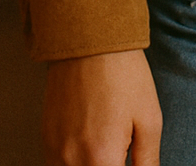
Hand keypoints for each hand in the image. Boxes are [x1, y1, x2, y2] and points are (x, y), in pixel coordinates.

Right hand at [42, 49, 161, 165]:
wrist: (90, 41)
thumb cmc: (124, 77)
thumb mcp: (149, 119)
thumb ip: (147, 161)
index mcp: (101, 159)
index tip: (129, 158)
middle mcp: (72, 161)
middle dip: (108, 165)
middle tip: (120, 149)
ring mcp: (54, 151)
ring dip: (91, 164)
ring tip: (106, 144)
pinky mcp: (45, 139)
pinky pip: (57, 165)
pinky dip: (74, 162)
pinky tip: (90, 145)